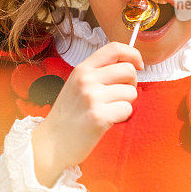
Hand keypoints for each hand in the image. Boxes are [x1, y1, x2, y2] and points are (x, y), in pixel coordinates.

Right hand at [31, 41, 143, 185]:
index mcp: (82, 69)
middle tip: (120, 94)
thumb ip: (98, 72)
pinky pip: (127, 110)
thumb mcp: (76, 84)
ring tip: (108, 109)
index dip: (133, 54)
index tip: (138, 64)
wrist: (51, 142)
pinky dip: (121, 117)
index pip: (115, 48)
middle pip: (128, 70)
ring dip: (125, 103)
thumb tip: (129, 64)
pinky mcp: (99, 117)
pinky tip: (107, 120)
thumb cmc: (67, 115)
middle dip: (132, 83)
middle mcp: (86, 79)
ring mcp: (92, 97)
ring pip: (131, 92)